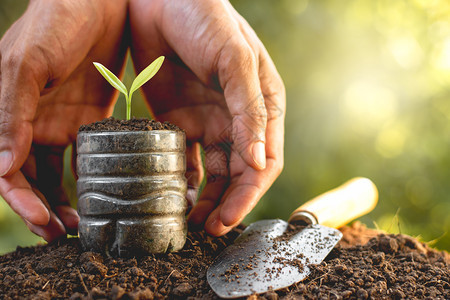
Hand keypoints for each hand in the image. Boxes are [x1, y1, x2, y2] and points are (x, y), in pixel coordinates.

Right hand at [0, 0, 127, 241]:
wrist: (98, 2)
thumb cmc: (57, 21)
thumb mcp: (29, 62)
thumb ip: (11, 111)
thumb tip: (0, 166)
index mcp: (7, 113)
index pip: (5, 170)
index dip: (21, 199)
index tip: (45, 221)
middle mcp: (30, 124)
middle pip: (30, 180)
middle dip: (43, 209)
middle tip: (65, 235)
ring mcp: (60, 124)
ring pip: (56, 175)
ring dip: (65, 202)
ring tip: (83, 225)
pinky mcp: (89, 120)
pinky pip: (86, 157)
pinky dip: (90, 179)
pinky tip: (104, 196)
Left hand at [129, 0, 284, 235]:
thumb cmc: (205, 16)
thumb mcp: (234, 58)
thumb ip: (249, 109)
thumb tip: (259, 163)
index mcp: (264, 106)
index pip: (263, 162)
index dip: (247, 195)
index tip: (226, 220)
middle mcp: (239, 119)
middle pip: (238, 175)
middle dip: (225, 205)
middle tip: (206, 231)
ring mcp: (208, 121)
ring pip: (211, 173)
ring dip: (204, 199)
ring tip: (187, 223)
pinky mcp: (179, 121)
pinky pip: (183, 158)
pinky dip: (181, 180)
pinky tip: (171, 197)